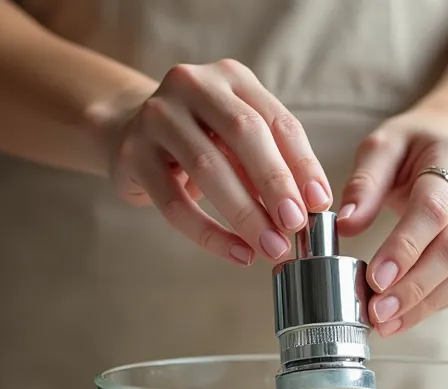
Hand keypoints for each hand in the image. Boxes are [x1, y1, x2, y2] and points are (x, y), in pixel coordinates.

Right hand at [102, 60, 331, 264]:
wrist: (125, 132)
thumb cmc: (200, 140)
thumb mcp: (238, 140)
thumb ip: (271, 164)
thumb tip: (310, 209)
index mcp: (232, 77)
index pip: (277, 121)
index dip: (303, 164)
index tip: (321, 204)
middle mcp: (193, 85)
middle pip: (244, 134)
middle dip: (275, 184)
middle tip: (296, 225)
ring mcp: (158, 116)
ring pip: (209, 168)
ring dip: (246, 214)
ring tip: (271, 247)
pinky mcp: (134, 153)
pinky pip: (175, 202)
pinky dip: (209, 233)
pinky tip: (236, 252)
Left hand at [336, 109, 447, 335]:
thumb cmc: (413, 147)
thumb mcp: (382, 146)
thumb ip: (364, 183)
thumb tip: (345, 223)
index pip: (434, 209)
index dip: (405, 247)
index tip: (375, 278)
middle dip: (415, 287)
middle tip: (378, 311)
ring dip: (429, 303)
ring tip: (389, 321)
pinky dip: (445, 301)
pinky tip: (413, 312)